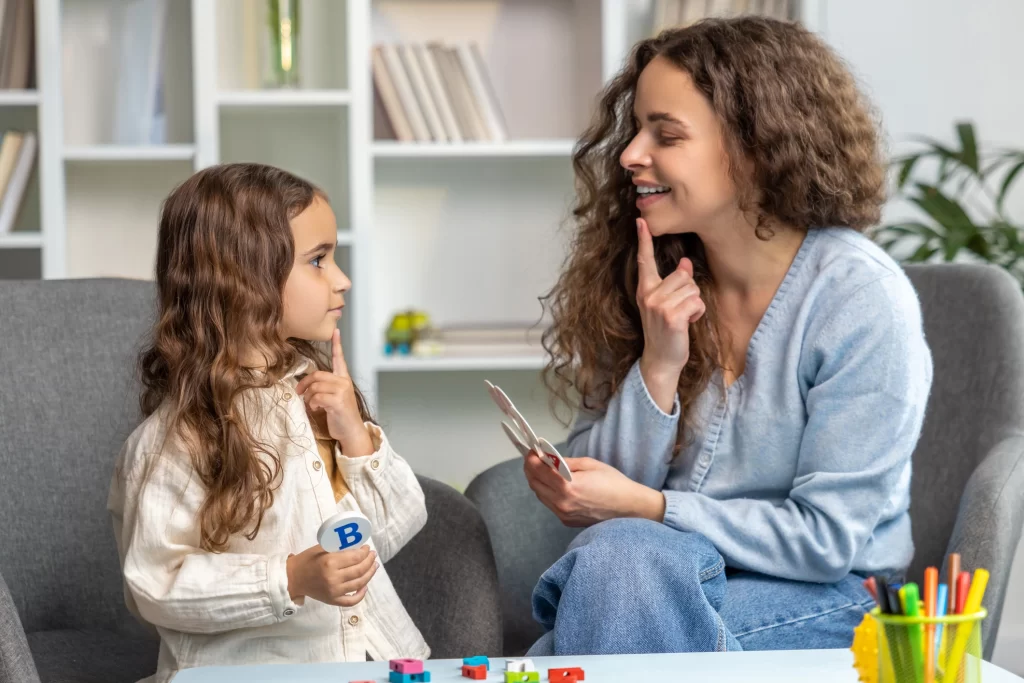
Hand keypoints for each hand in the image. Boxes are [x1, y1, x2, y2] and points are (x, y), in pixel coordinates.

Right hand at [286, 544, 377, 606]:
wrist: (292, 578)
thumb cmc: (306, 560)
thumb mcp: (320, 548)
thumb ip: (337, 546)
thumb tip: (356, 544)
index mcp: (330, 562)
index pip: (355, 557)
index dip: (365, 552)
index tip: (367, 548)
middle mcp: (333, 578)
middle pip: (359, 570)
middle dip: (370, 561)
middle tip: (373, 555)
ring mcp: (334, 591)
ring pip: (359, 584)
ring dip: (369, 574)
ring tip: (374, 566)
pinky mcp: (332, 600)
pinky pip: (351, 601)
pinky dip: (360, 595)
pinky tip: (365, 586)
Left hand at [296, 329, 372, 455]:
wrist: (351, 431)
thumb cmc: (340, 415)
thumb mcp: (333, 398)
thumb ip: (324, 388)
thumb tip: (306, 386)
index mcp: (343, 379)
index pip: (339, 359)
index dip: (337, 345)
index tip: (336, 331)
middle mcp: (344, 383)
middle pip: (318, 375)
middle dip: (305, 383)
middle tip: (299, 391)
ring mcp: (342, 391)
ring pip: (315, 387)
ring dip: (309, 397)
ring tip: (312, 404)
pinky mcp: (338, 401)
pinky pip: (317, 397)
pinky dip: (312, 404)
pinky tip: (317, 409)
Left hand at [523, 452, 665, 526]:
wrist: (629, 508)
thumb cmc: (613, 483)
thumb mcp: (589, 464)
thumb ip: (565, 462)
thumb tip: (548, 457)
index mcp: (568, 486)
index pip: (538, 471)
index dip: (531, 459)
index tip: (532, 451)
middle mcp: (562, 503)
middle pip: (534, 484)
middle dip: (531, 469)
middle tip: (534, 459)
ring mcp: (563, 514)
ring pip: (540, 495)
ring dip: (537, 481)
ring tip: (542, 470)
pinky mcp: (566, 521)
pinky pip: (550, 504)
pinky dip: (547, 492)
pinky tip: (554, 484)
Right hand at [635, 217, 705, 411]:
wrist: (661, 359)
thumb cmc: (665, 331)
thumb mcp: (667, 304)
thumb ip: (674, 283)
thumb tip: (686, 263)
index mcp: (645, 290)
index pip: (644, 261)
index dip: (644, 240)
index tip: (640, 220)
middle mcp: (649, 295)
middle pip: (683, 275)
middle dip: (689, 291)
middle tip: (680, 309)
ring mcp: (659, 306)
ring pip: (692, 289)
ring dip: (694, 304)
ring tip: (684, 318)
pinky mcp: (672, 317)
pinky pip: (696, 302)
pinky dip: (698, 314)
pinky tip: (688, 324)